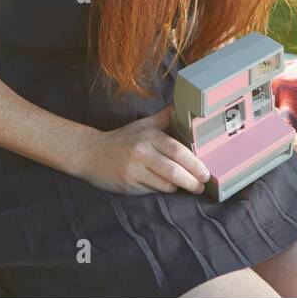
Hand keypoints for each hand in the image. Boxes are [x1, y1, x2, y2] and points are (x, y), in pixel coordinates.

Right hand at [77, 106, 211, 195]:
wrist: (90, 153)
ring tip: (188, 187)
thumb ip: (164, 118)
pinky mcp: (127, 184)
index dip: (194, 163)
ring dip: (178, 188)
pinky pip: (152, 191)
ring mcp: (133, 170)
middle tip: (202, 186)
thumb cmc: (122, 139)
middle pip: (173, 170)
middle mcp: (141, 152)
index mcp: (148, 136)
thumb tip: (184, 106)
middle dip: (191, 181)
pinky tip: (166, 187)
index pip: (177, 150)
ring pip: (164, 184)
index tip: (206, 172)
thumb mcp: (143, 124)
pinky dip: (162, 190)